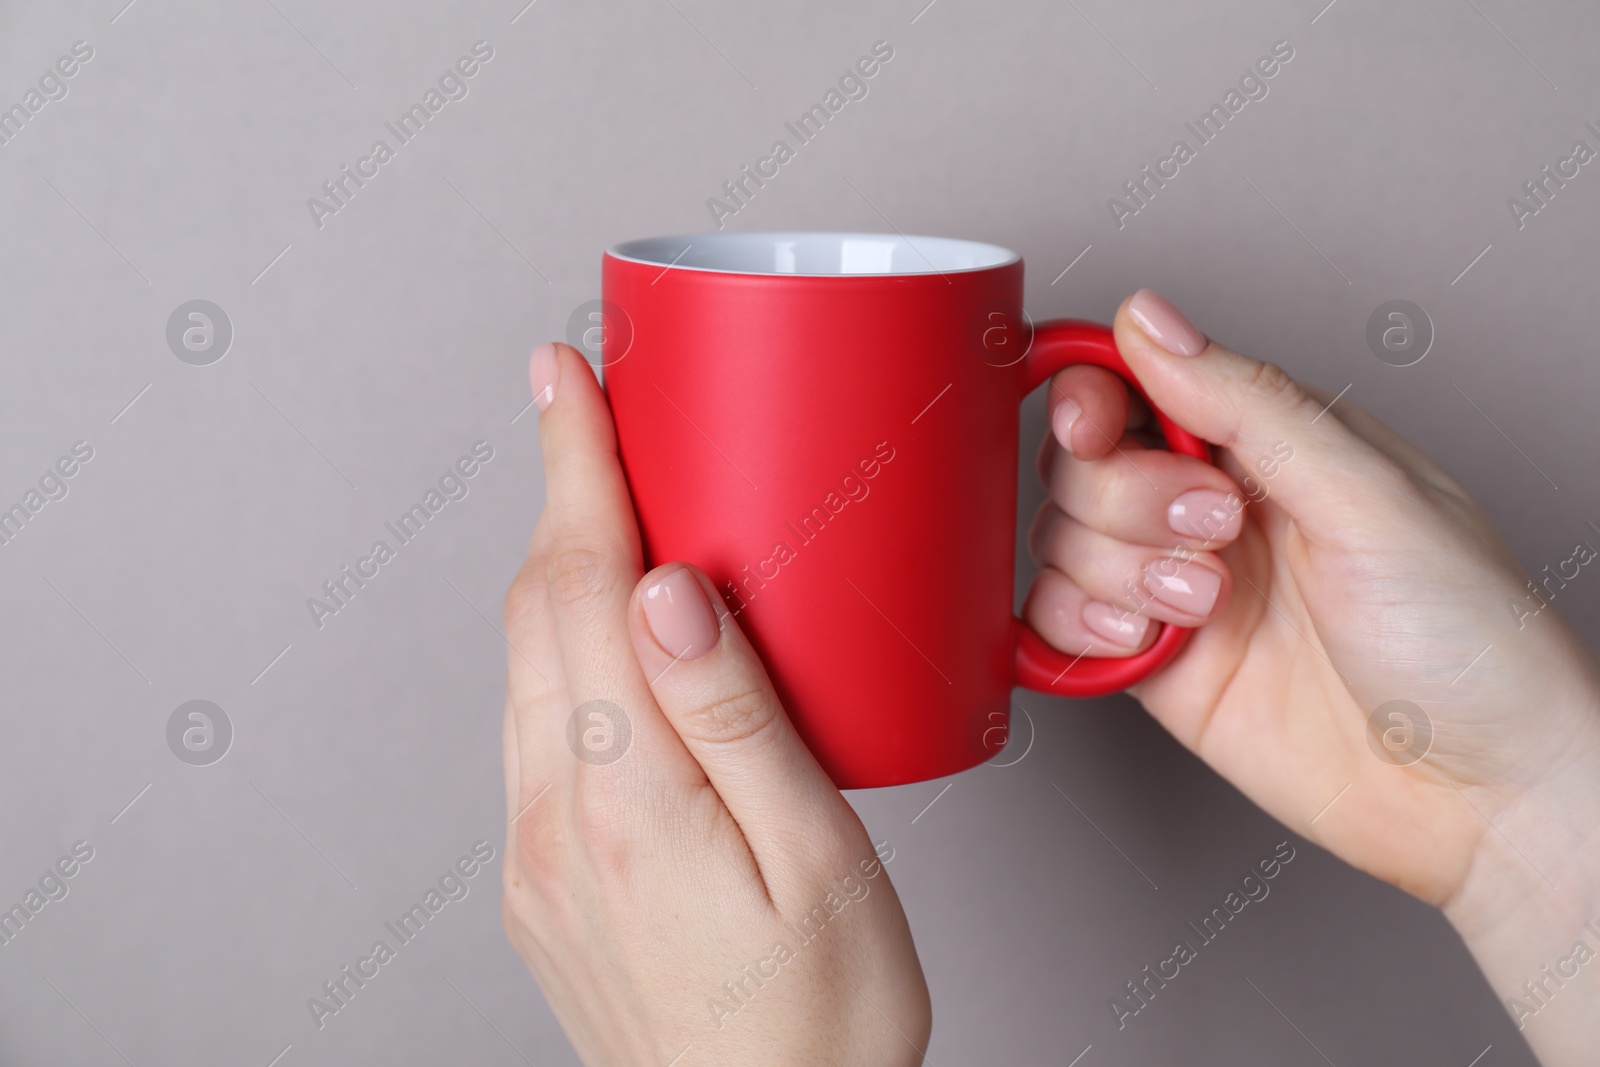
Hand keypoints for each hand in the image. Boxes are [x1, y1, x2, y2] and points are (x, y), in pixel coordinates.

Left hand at [500, 343, 930, 1065]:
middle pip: (536, 609)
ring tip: (605, 495)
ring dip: (556, 564)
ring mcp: (536, 854)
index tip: (564, 378)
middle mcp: (556, 819)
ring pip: (525, 665)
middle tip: (585, 406)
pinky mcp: (544, 880)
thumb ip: (740, 721)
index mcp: (631, 798)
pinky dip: (562, 645)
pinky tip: (611, 634)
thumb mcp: (820, 862)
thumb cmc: (820, 1023)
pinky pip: (536, 726)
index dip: (574, 466)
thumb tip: (667, 591)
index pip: (582, 586)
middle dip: (558, 491)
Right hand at [1026, 290, 1599, 1062]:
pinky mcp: (1156, 663)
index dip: (1094, 394)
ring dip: (1114, 566)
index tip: (1092, 423)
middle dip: (1129, 496)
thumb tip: (1151, 322)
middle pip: (1088, 461)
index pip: (1142, 384)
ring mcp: (1181, 586)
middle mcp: (1218, 508)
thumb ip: (1251, 405)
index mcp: (1277, 444)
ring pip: (1065, 538)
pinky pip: (1061, 624)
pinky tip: (1146, 638)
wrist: (1481, 796)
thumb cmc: (1471, 643)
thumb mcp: (1369, 497)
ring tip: (1203, 603)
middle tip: (1214, 531)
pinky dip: (1079, 626)